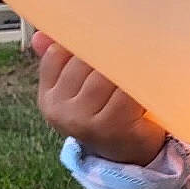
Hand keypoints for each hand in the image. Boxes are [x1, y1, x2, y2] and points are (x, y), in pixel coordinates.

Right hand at [34, 32, 165, 165]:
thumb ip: (62, 63)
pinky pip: (125, 91)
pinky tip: (148, 77)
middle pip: (83, 62)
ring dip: (125, 64)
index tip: (103, 34)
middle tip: (129, 38)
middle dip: (108, 50)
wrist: (129, 155)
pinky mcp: (112, 126)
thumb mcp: (79, 91)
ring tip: (141, 56)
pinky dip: (139, 82)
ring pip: (104, 74)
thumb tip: (41, 36)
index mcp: (49, 98)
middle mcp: (61, 112)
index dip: (80, 41)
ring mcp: (84, 121)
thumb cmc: (106, 115)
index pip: (56, 55)